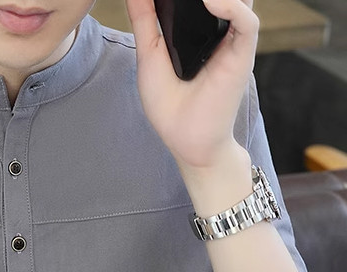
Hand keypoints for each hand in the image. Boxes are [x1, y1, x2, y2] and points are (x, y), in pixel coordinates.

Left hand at [125, 0, 258, 170]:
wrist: (186, 139)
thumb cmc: (168, 105)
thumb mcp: (149, 56)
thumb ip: (144, 20)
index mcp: (197, 30)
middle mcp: (219, 30)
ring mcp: (232, 40)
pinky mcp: (243, 54)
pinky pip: (245, 21)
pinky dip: (231, 5)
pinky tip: (210, 1)